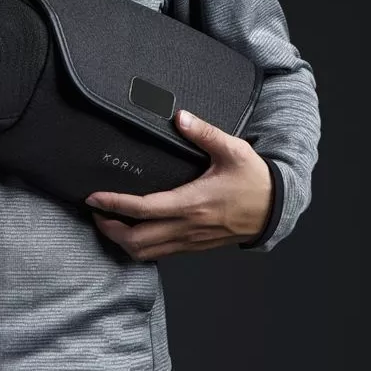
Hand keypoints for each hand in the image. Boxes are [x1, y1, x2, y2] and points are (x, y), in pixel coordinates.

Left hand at [85, 109, 272, 260]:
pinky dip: (140, 248)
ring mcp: (190, 240)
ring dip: (122, 241)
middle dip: (110, 228)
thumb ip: (204, 133)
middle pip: (136, 240)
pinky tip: (134, 233)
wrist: (276, 210)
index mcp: (192, 203)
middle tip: (95, 212)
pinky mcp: (195, 246)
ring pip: (146, 253)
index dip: (113, 204)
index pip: (142, 208)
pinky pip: (161, 254)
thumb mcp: (233, 150)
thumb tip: (180, 116)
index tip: (93, 197)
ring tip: (109, 223)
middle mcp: (187, 226)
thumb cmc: (254, 180)